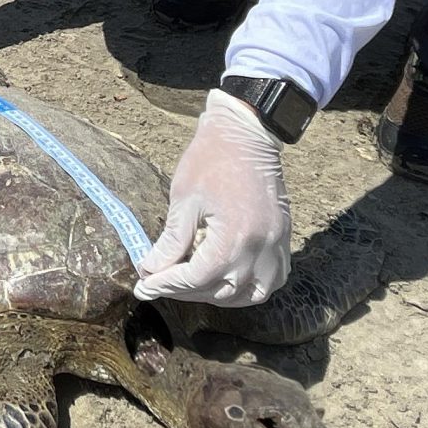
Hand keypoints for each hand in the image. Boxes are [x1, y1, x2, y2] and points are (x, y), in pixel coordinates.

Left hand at [132, 90, 291, 305]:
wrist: (247, 133)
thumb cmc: (211, 160)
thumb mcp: (184, 200)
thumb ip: (171, 241)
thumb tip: (151, 270)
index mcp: (234, 237)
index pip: (197, 278)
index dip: (167, 284)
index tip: (144, 285)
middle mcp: (260, 248)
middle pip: (221, 290)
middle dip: (186, 291)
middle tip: (159, 284)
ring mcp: (276, 245)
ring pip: (251, 293)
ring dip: (220, 295)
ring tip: (192, 286)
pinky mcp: (283, 239)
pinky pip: (273, 280)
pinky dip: (250, 287)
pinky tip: (228, 280)